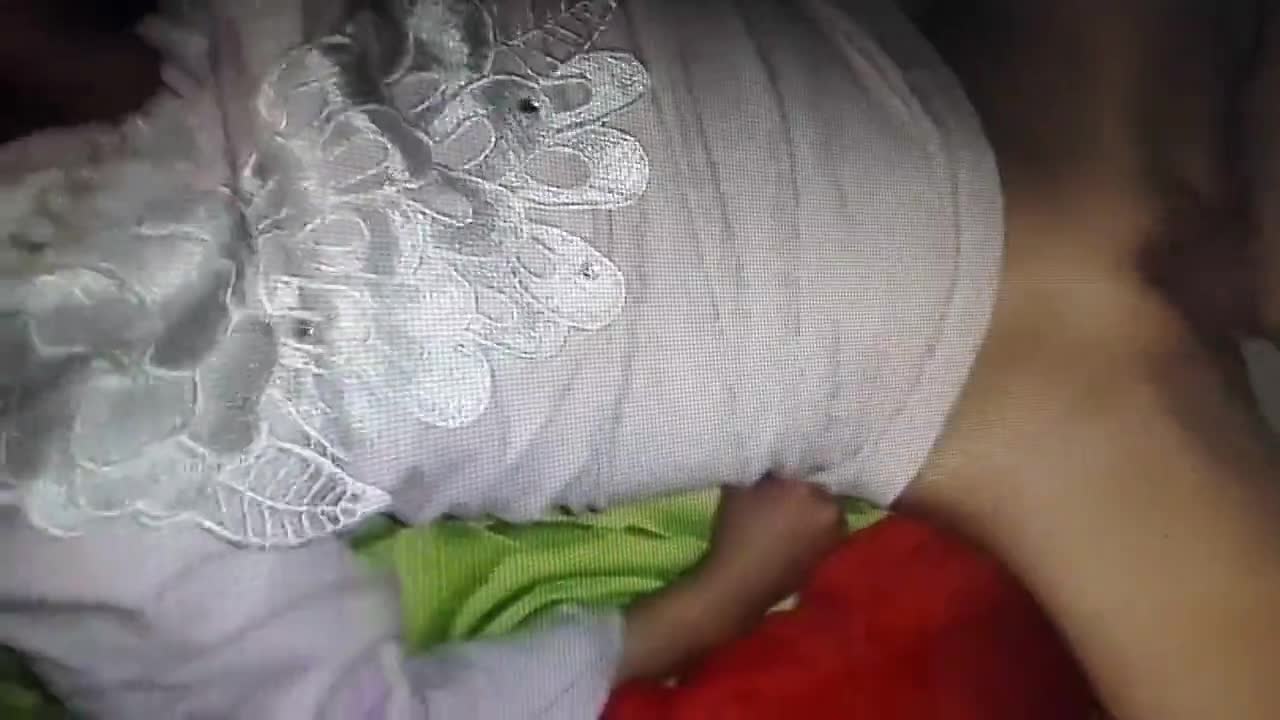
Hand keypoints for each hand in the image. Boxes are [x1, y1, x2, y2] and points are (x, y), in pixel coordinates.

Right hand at [699, 471, 847, 613]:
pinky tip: (786, 539)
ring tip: (783, 520)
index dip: (792, 473)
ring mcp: (833, 540)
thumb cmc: (737, 531)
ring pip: (821, 517)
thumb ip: (760, 469)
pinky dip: (807, 536)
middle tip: (781, 497)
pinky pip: (819, 538)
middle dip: (803, 495)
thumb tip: (770, 465)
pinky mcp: (825, 561)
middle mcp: (831, 513)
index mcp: (812, 491)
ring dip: (808, 516)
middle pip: (819, 494)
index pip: (809, 469)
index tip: (778, 477)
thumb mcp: (740, 487)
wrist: (739, 584)